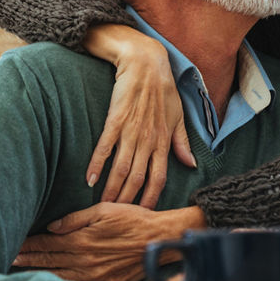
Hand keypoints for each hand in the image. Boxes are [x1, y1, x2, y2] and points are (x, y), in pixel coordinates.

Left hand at [13, 204, 204, 280]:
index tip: (13, 244)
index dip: (29, 244)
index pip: (47, 243)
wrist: (158, 240)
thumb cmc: (133, 220)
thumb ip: (75, 219)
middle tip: (8, 258)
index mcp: (82, 239)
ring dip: (37, 274)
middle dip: (26, 259)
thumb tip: (52, 227)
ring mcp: (93, 275)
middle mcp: (84, 260)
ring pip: (57, 276)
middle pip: (48, 260)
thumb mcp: (104, 210)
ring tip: (19, 272)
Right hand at [83, 25, 195, 207]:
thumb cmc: (163, 89)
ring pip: (121, 168)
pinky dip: (96, 165)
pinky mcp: (116, 120)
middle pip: (138, 178)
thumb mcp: (178, 116)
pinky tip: (89, 180)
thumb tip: (190, 165)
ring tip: (102, 206)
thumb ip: (182, 143)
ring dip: (112, 189)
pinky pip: (105, 147)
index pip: (159, 178)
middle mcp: (149, 140)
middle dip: (128, 200)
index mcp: (164, 141)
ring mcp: (131, 131)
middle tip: (117, 217)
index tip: (144, 213)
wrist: (145, 62)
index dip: (152, 198)